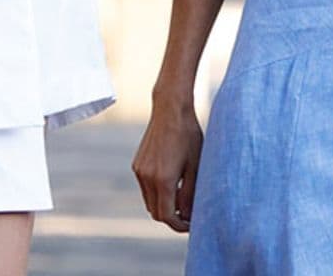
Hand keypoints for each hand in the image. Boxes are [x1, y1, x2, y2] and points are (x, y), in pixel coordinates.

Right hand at [132, 91, 203, 232]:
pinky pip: (145, 187)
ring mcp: (139, 171)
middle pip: (156, 212)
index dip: (179, 225)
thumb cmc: (188, 134)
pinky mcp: (137, 164)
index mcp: (163, 180)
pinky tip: (171, 180)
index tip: (191, 224)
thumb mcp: (195, 165)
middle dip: (172, 216)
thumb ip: (190, 193)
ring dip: (163, 204)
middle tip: (188, 213)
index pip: (167, 216)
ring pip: (149, 201)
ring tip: (181, 195)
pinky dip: (156, 192)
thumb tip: (187, 214)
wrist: (170, 108)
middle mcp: (147, 178)